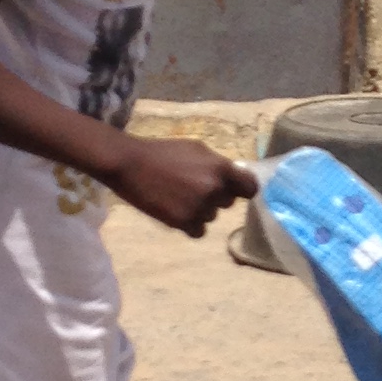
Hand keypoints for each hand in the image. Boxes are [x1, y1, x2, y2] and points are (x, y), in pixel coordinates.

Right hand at [110, 135, 258, 237]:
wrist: (130, 164)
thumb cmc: (163, 152)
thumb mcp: (196, 149)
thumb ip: (218, 164)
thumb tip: (234, 175)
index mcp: (221, 169)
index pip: (251, 188)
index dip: (243, 189)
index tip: (235, 190)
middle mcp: (215, 190)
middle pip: (227, 203)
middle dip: (215, 197)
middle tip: (193, 188)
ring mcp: (200, 208)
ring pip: (211, 216)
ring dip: (200, 211)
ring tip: (177, 197)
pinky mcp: (183, 223)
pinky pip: (199, 231)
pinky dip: (189, 225)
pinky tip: (175, 211)